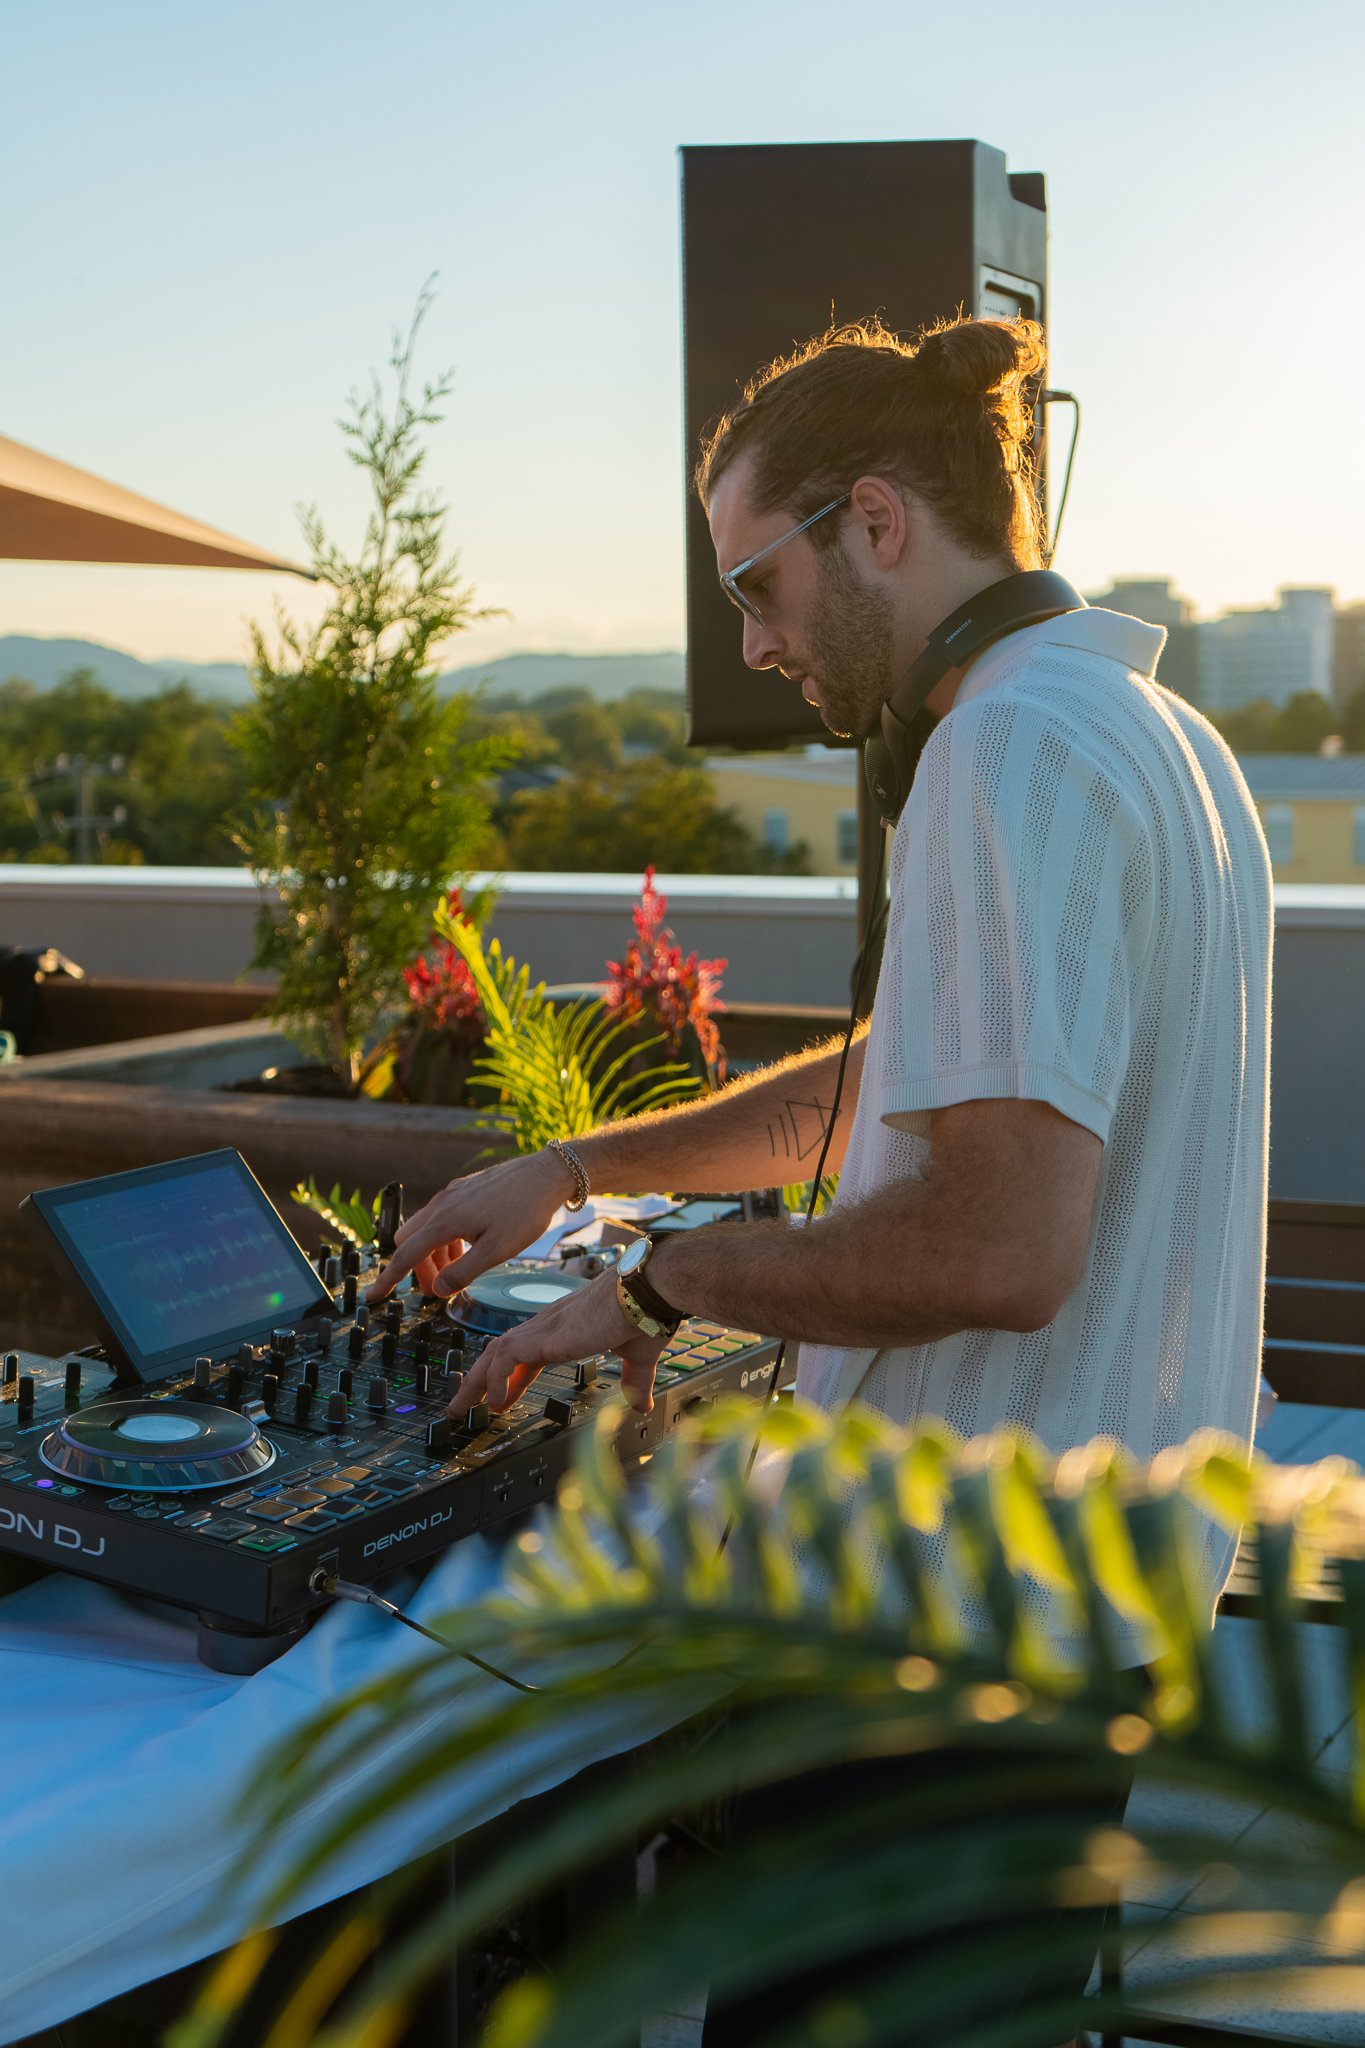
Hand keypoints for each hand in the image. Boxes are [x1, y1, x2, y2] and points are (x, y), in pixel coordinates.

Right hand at [367, 1150, 572, 1303]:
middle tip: (440, 1288)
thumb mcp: (497, 1251)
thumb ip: (463, 1272)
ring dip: (435, 1255)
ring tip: (460, 1271)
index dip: (388, 1280)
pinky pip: (442, 1218)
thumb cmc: (526, 1210)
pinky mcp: (465, 1189)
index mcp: (445, 1220)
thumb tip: (438, 1289)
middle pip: (410, 1242)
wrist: (547, 1173)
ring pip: (426, 1230)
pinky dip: (446, 1239)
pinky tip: (469, 1247)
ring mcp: (453, 1194)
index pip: (406, 1256)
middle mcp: (442, 1204)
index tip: (373, 1297)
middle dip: (418, 1268)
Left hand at [447, 1268, 667, 1418]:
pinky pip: (505, 1359)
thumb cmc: (644, 1314)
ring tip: (463, 1408)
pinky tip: (498, 1402)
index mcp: (566, 1330)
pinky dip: (496, 1380)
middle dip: (479, 1380)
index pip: (525, 1355)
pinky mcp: (545, 1336)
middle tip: (465, 1404)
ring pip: (494, 1353)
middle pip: (501, 1353)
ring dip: (476, 1382)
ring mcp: (544, 1329)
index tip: (501, 1399)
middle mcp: (549, 1326)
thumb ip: (635, 1381)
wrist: (647, 1290)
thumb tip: (641, 1403)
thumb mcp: (637, 1357)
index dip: (510, 1379)